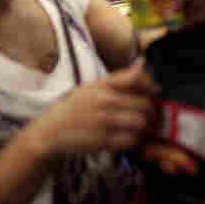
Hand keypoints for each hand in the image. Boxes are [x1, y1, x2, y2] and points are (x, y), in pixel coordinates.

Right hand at [30, 60, 158, 156]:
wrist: (51, 131)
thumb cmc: (74, 108)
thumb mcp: (92, 87)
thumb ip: (119, 78)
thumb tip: (143, 62)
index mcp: (103, 85)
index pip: (137, 78)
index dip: (151, 85)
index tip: (153, 91)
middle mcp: (105, 101)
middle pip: (144, 103)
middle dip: (152, 110)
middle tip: (152, 115)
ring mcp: (105, 121)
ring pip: (140, 122)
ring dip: (146, 127)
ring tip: (143, 128)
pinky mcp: (104, 140)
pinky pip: (131, 140)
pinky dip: (135, 140)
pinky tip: (132, 138)